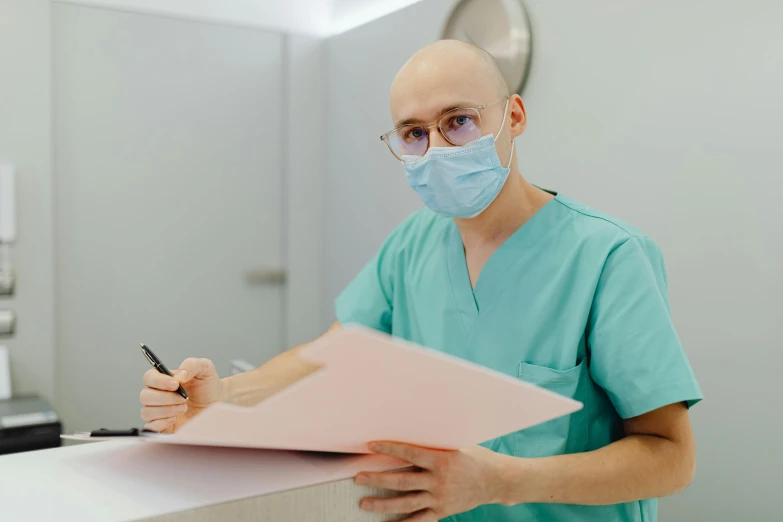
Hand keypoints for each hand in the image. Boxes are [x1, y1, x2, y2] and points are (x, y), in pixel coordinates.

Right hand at [140, 358, 221, 432]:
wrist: (216, 402)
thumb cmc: (207, 384)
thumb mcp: (205, 368)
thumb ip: (191, 365)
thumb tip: (179, 376)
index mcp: (164, 379)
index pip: (148, 377)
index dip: (159, 381)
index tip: (175, 384)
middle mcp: (157, 394)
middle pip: (145, 396)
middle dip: (165, 398)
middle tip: (184, 399)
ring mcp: (158, 411)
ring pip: (146, 412)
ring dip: (165, 410)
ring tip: (184, 408)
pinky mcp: (162, 426)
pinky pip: (150, 427)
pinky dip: (160, 423)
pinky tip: (175, 419)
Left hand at [355, 442, 507, 520]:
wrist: (496, 481)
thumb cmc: (475, 458)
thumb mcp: (455, 446)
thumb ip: (433, 444)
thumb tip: (410, 432)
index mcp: (441, 460)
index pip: (409, 453)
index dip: (389, 448)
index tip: (371, 445)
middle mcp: (438, 481)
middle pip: (402, 481)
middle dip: (377, 479)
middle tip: (359, 477)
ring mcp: (439, 498)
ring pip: (406, 503)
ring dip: (382, 504)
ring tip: (364, 503)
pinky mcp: (442, 511)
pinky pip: (419, 520)